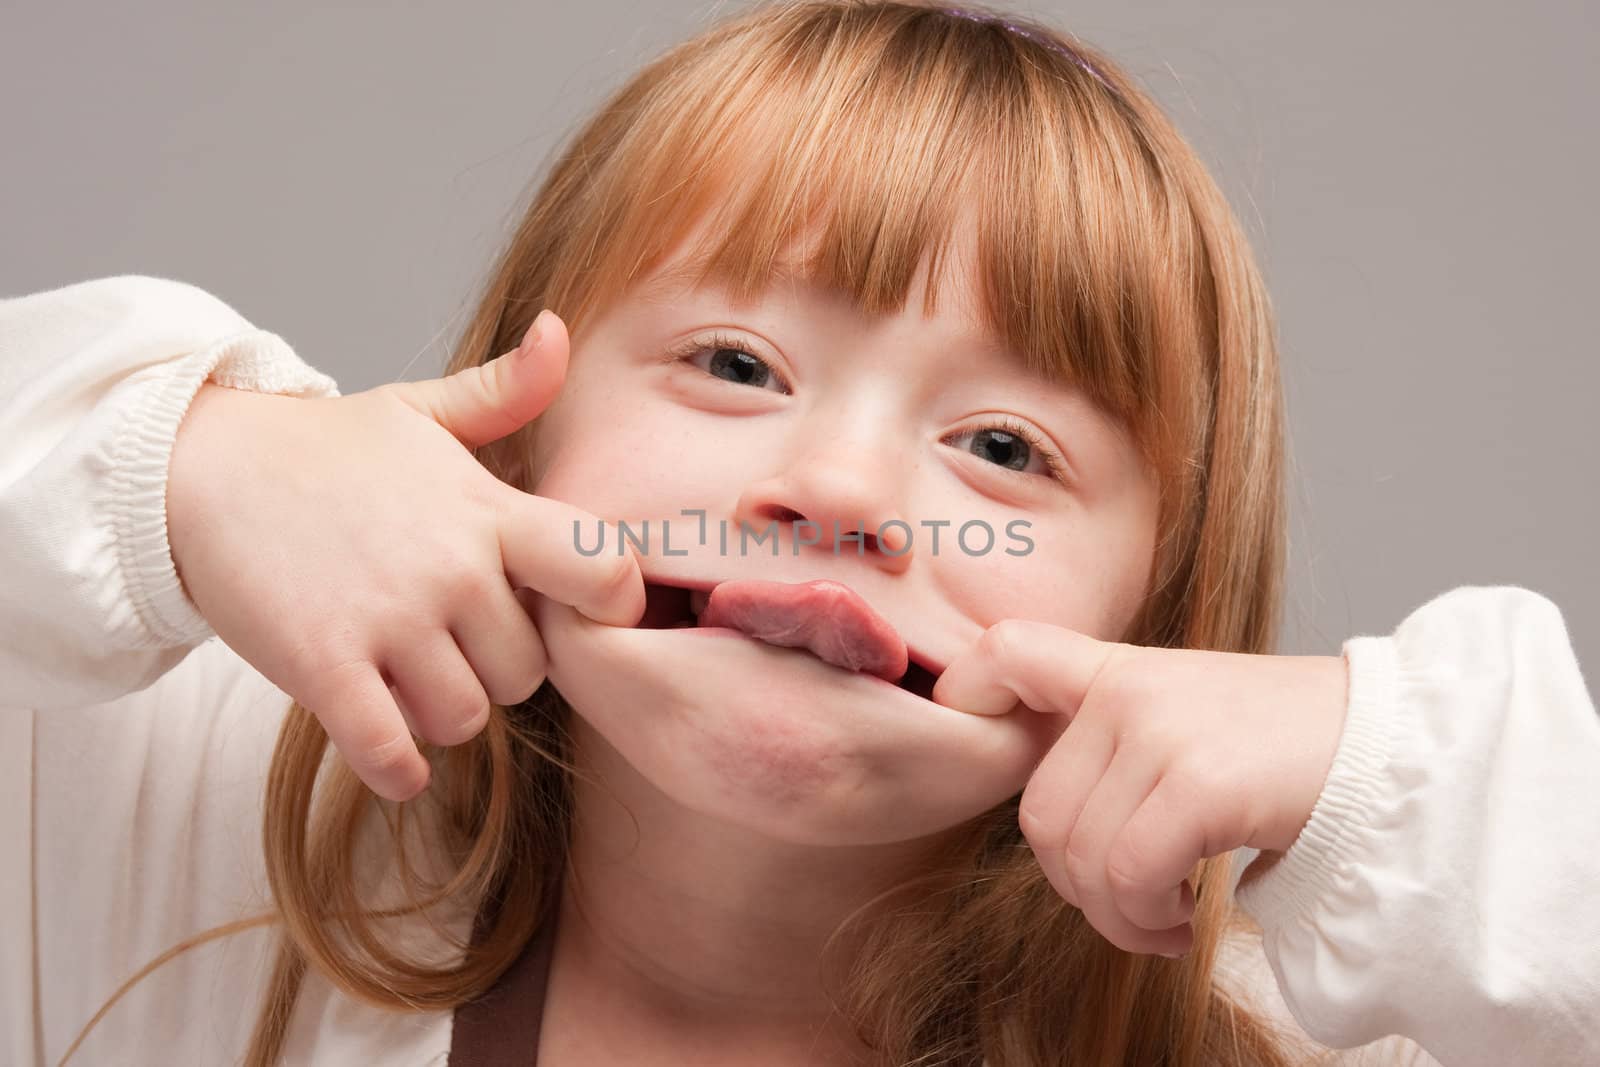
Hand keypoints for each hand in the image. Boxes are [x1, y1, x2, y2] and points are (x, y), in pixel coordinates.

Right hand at [166, 310, 644, 801]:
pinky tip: (389, 748)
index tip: (574, 613)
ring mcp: (390, 619)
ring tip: (410, 679)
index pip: (603, 572)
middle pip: (530, 670)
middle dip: (499, 669)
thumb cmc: (326, 448)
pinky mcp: (324, 665)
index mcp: (490, 510)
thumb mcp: (420, 410)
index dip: (607, 607)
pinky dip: (397, 767)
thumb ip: (503, 392)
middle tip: (458, 646)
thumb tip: (560, 333)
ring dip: (442, 712)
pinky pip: (392, 752)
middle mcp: (453, 567)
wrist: (201, 467)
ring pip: (467, 716)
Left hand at [932, 621, 1347, 955]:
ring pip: (1080, 858)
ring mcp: (1162, 730)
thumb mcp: (1191, 719)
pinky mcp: (1200, 782)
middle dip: (1076, 886)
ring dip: (1118, 917)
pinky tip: (1187, 922)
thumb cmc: (1292, 752)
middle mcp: (1130, 690)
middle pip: (1039, 813)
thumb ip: (1118, 742)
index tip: (973, 736)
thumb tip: (1051, 826)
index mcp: (1121, 670)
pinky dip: (1149, 920)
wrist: (1398, 755)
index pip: (1010, 650)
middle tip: (1133, 907)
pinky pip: (1128, 876)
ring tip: (1166, 921)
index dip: (969, 692)